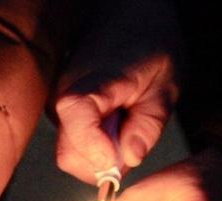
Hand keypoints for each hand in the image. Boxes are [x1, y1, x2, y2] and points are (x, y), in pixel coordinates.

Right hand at [53, 0, 181, 181]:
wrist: (124, 16)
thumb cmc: (148, 42)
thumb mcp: (165, 83)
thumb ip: (149, 123)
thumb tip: (130, 159)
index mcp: (88, 86)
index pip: (77, 127)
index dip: (96, 151)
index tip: (121, 159)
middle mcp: (61, 100)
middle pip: (70, 155)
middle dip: (104, 163)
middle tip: (134, 141)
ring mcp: (56, 108)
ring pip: (72, 153)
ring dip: (101, 154)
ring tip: (126, 123)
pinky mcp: (59, 113)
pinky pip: (74, 143)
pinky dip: (96, 144)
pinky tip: (114, 120)